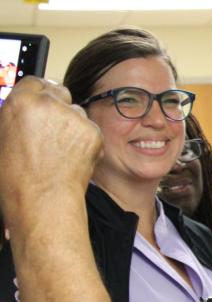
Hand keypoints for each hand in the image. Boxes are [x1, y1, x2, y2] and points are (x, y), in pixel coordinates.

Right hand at [0, 78, 101, 234]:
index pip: (35, 82)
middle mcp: (48, 104)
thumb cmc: (18, 176)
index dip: (40, 94)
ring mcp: (73, 117)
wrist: (42, 198)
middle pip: (60, 92)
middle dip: (59, 107)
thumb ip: (17, 115)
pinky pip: (91, 130)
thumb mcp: (3, 137)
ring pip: (77, 112)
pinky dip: (87, 141)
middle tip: (55, 129)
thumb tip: (25, 109)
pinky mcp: (92, 132)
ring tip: (62, 150)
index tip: (43, 103)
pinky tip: (75, 157)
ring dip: (73, 125)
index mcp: (20, 102)